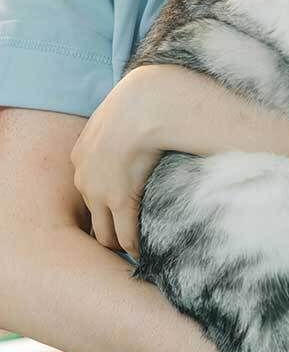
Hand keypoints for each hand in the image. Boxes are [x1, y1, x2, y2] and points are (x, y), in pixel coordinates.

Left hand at [70, 67, 163, 257]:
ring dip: (120, 242)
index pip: (87, 192)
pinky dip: (135, 245)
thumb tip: (130, 129)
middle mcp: (84, 180)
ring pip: (106, 234)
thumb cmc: (137, 102)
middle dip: (107, 230)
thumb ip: (113, 129)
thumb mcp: (114, 114)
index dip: (103, 204)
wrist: (143, 105)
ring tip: (136, 247)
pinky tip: (146, 249)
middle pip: (91, 219)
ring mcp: (101, 193)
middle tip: (126, 236)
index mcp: (80, 157)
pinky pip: (127, 235)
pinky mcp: (121, 200)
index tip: (118, 210)